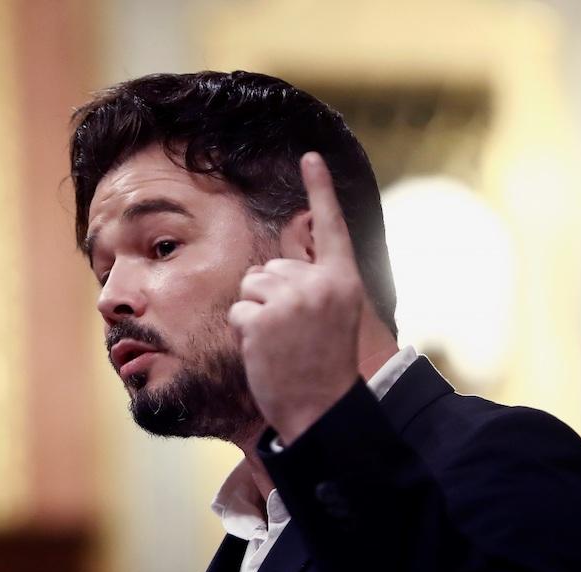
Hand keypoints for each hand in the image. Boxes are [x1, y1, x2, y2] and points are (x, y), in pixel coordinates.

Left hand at [228, 152, 365, 444]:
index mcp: (342, 281)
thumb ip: (313, 285)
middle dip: (270, 296)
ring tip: (280, 342)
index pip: (331, 227)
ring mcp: (289, 301)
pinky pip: (238, 311)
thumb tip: (276, 267)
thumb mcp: (333, 315)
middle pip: (270, 268)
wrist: (321, 408)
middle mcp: (318, 284)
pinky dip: (244, 331)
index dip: (321, 189)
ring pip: (250, 286)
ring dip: (256, 313)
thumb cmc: (323, 364)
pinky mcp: (261, 319)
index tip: (311, 155)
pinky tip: (266, 351)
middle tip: (293, 333)